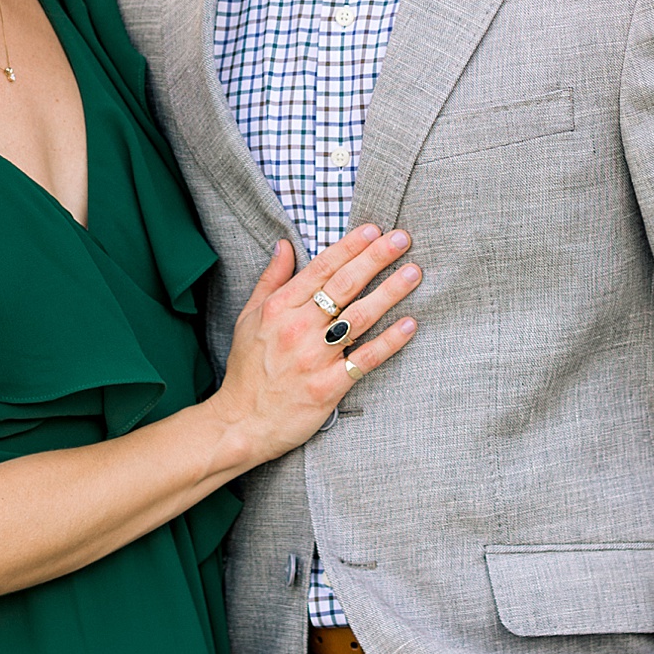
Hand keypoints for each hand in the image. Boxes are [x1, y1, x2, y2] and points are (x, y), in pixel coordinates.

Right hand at [211, 227, 420, 470]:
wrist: (240, 423)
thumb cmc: (247, 369)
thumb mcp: (248, 318)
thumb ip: (271, 280)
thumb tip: (285, 245)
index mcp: (278, 308)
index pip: (320, 268)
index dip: (350, 246)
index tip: (374, 230)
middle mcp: (296, 329)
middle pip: (343, 285)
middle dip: (375, 258)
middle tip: (402, 239)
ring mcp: (314, 358)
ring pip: (359, 317)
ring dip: (389, 292)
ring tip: (413, 273)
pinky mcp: (327, 387)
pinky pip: (365, 360)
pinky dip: (389, 341)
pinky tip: (410, 324)